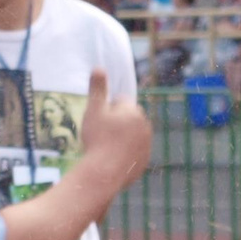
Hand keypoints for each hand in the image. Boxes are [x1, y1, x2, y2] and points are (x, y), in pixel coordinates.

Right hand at [76, 69, 151, 188]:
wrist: (105, 172)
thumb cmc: (97, 138)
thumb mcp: (94, 110)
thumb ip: (98, 89)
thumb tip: (99, 68)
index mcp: (134, 111)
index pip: (121, 100)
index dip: (107, 108)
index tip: (100, 120)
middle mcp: (145, 125)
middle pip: (128, 117)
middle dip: (117, 122)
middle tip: (101, 133)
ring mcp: (147, 143)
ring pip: (132, 134)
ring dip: (122, 137)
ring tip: (106, 146)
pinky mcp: (145, 159)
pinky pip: (134, 151)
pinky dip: (125, 152)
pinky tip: (113, 158)